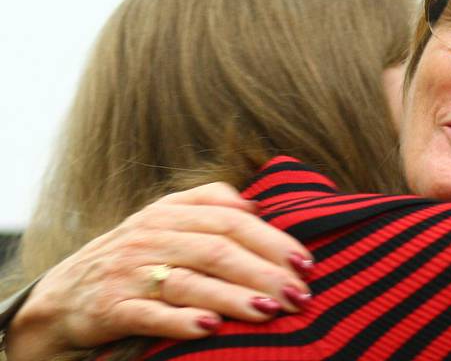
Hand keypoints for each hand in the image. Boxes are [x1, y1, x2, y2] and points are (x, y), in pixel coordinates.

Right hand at [5, 182, 312, 359]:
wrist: (61, 295)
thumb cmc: (130, 256)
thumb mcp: (163, 220)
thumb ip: (208, 204)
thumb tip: (256, 205)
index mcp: (170, 211)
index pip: (231, 219)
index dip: (272, 239)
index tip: (306, 262)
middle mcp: (151, 236)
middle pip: (217, 249)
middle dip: (264, 272)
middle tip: (299, 294)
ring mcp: (130, 271)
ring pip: (190, 281)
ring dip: (234, 298)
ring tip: (269, 312)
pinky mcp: (111, 308)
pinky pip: (150, 314)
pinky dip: (181, 322)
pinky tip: (212, 330)